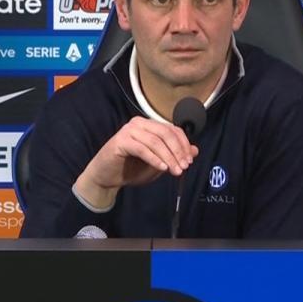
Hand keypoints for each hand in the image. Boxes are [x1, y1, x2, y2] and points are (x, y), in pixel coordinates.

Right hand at [73, 117, 198, 209]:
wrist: (107, 178)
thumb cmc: (132, 169)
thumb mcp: (159, 163)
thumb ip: (174, 155)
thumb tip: (195, 150)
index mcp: (149, 125)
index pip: (173, 130)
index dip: (184, 145)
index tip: (189, 161)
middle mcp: (139, 123)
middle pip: (166, 133)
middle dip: (177, 151)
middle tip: (184, 167)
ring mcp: (128, 130)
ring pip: (155, 141)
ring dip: (168, 157)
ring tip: (175, 171)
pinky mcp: (120, 141)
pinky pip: (142, 148)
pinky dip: (154, 158)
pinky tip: (162, 168)